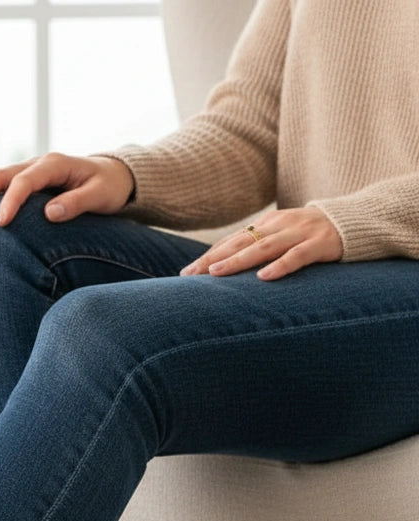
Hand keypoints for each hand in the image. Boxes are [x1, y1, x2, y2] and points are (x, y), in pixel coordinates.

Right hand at [0, 152, 134, 226]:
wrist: (111, 176)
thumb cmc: (108, 187)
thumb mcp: (101, 196)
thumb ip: (77, 203)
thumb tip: (50, 213)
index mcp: (53, 165)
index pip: (24, 182)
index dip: (10, 202)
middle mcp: (36, 164)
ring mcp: (27, 171)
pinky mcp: (24, 182)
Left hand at [179, 207, 343, 280]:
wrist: (358, 220)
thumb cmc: (313, 235)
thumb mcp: (282, 238)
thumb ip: (258, 250)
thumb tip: (224, 272)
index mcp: (267, 224)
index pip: (231, 241)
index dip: (208, 256)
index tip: (185, 274)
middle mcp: (279, 225)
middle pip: (240, 243)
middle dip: (213, 259)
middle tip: (190, 275)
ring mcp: (300, 233)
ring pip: (264, 247)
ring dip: (238, 261)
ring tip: (216, 273)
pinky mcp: (321, 244)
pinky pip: (298, 256)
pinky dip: (280, 266)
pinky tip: (264, 277)